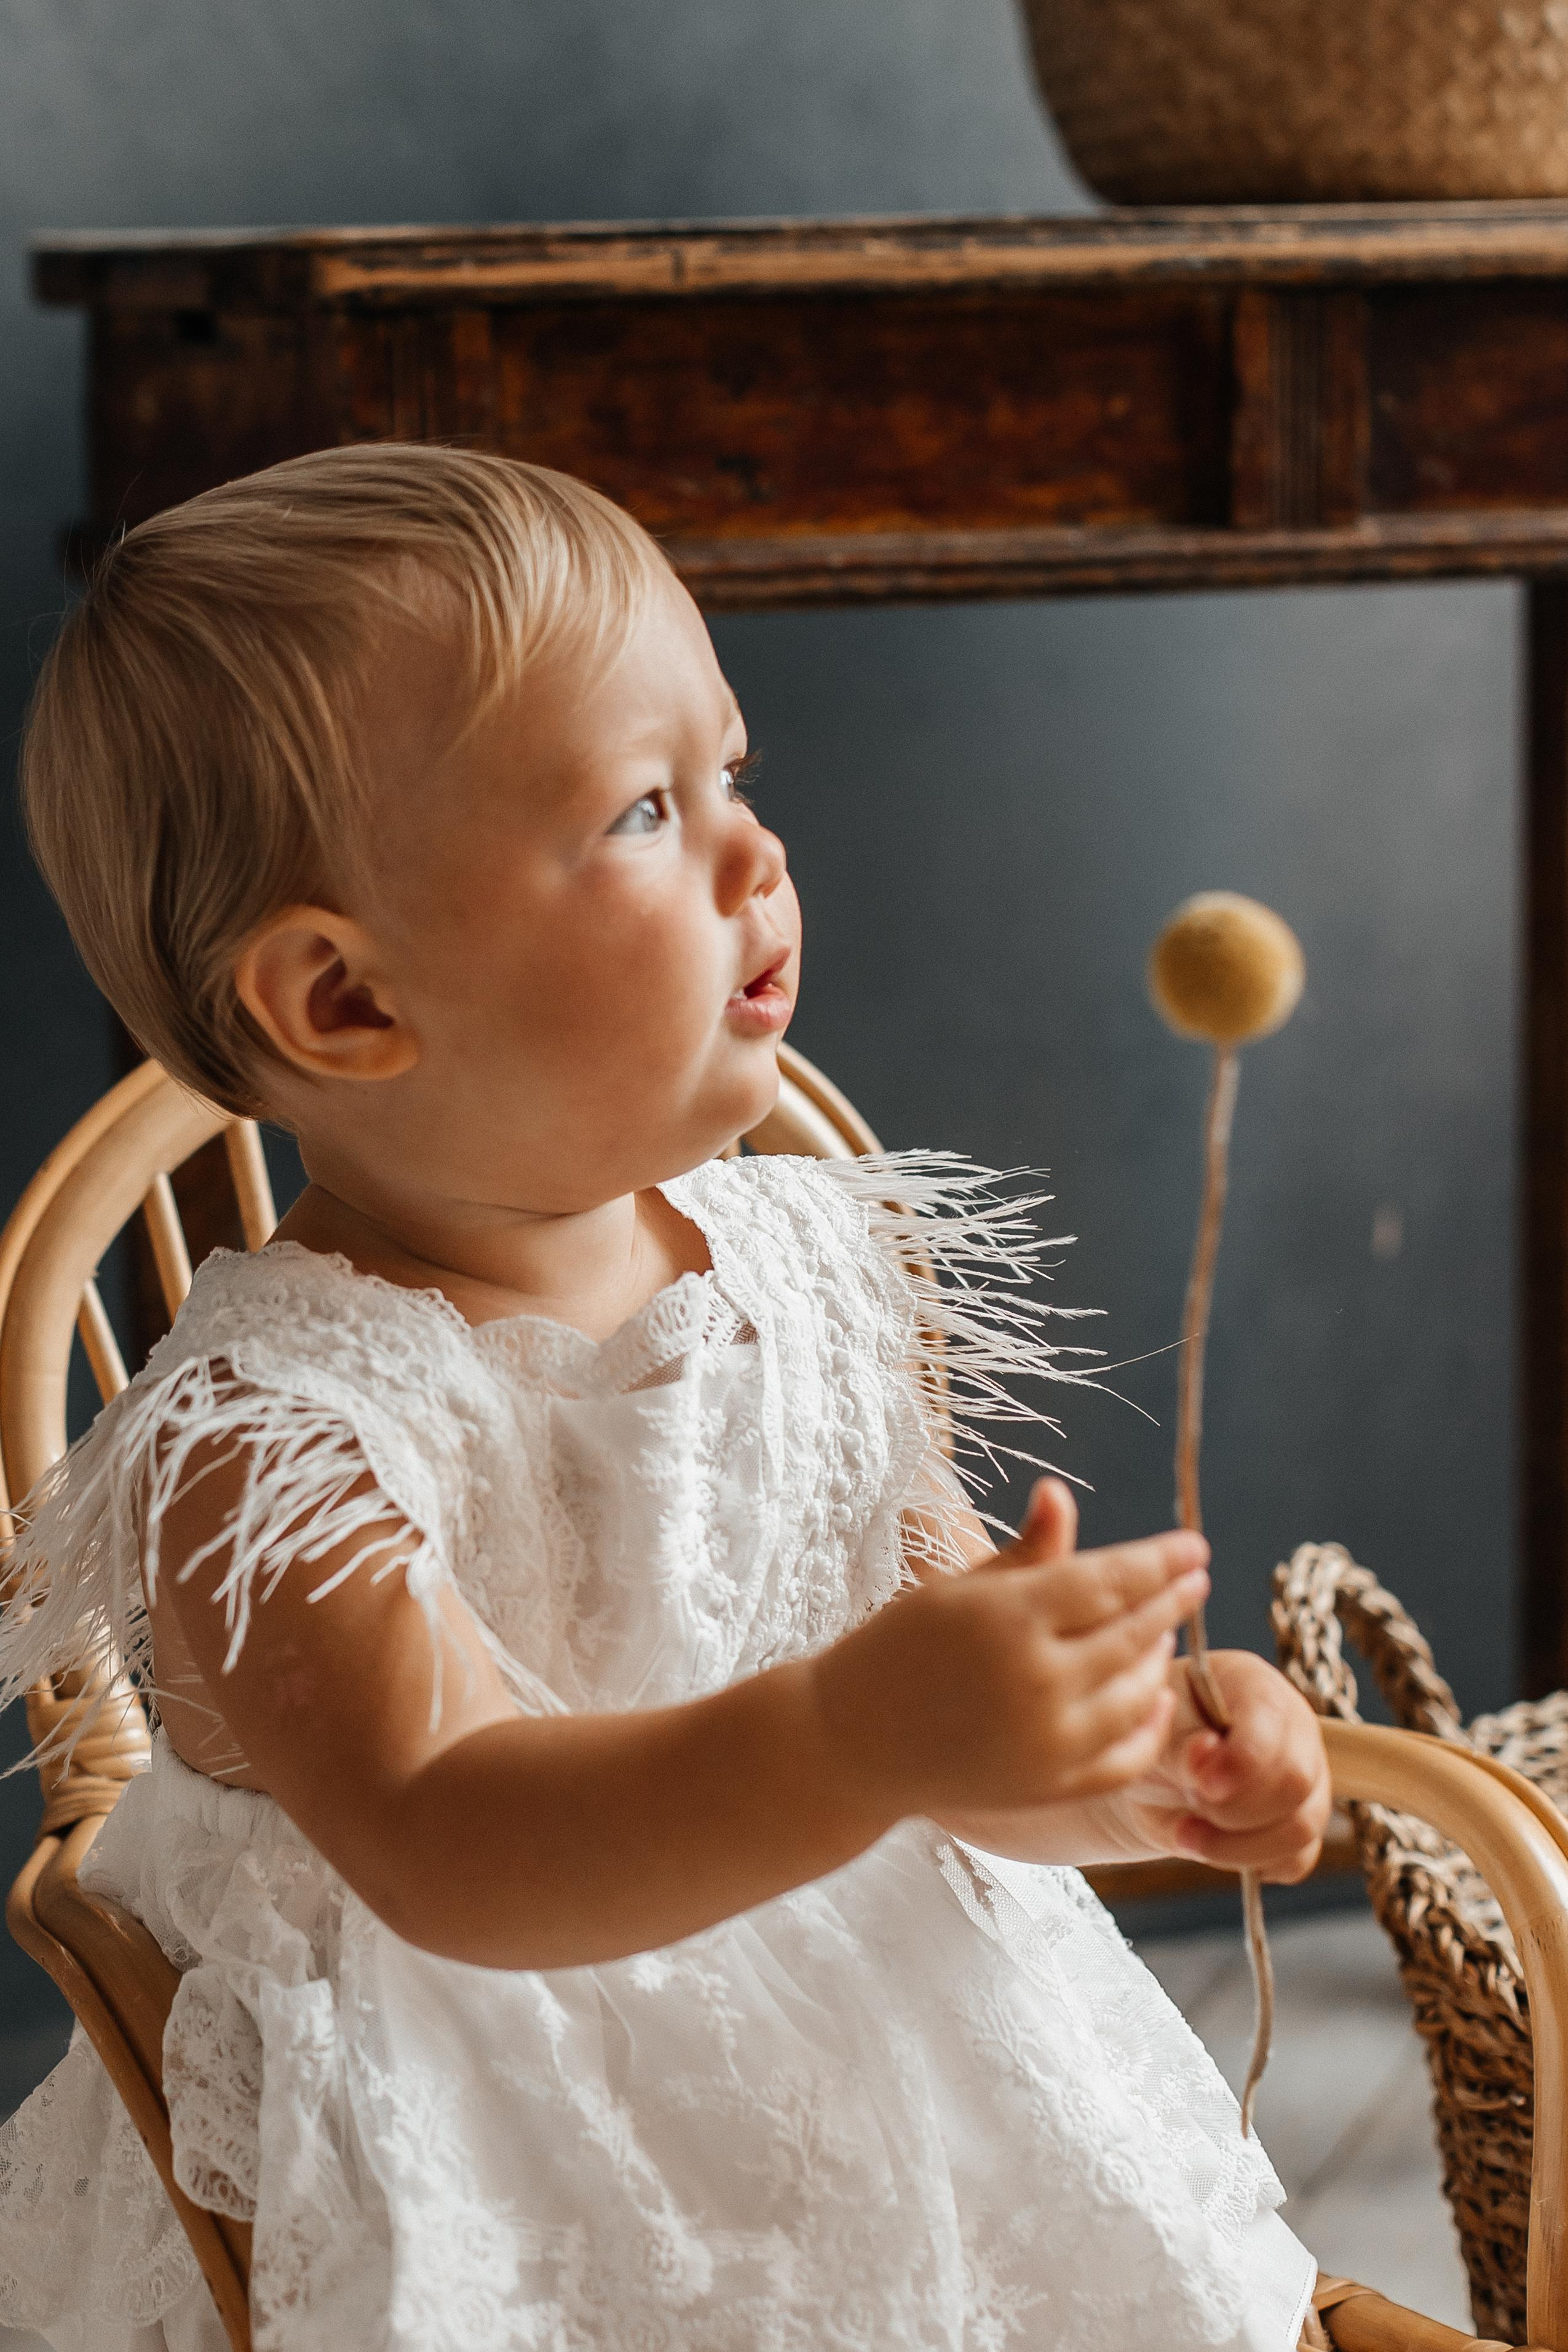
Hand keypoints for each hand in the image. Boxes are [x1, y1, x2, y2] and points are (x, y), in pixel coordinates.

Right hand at [807, 1478, 1209, 1819]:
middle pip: (1134, 1632)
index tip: (1194, 1545)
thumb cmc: (900, 1649)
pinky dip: (1151, 1725)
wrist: (852, 1744)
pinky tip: (1155, 1697)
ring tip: (1163, 1630)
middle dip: (1173, 1600)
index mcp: (1007, 1619)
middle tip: (1195, 1578)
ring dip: (1160, 1657)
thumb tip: (1061, 1492)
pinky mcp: (1050, 1788)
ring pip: (1139, 1693)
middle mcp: (1035, 1682)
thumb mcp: (958, 1589)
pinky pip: (1128, 1756)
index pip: (1111, 1580)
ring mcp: (1047, 1743)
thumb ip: (1024, 1550)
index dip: (1161, 1561)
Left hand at [1120, 1648, 1331, 1883]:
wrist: (1149, 1779)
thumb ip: (1180, 1739)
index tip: (1200, 1786)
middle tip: (1190, 1802)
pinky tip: (1213, 1847)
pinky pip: (1296, 1859)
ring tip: (1187, 1834)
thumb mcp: (1154, 1729)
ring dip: (1237, 1844)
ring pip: (1301, 1827)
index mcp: (1256, 1686)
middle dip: (1235, 1807)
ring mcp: (1306, 1777)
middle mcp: (1293, 1728)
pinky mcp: (1299, 1823)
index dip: (1241, 1763)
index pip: (1273, 1724)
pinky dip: (1251, 1863)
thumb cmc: (1152, 1737)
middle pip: (1296, 1781)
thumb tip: (1205, 1753)